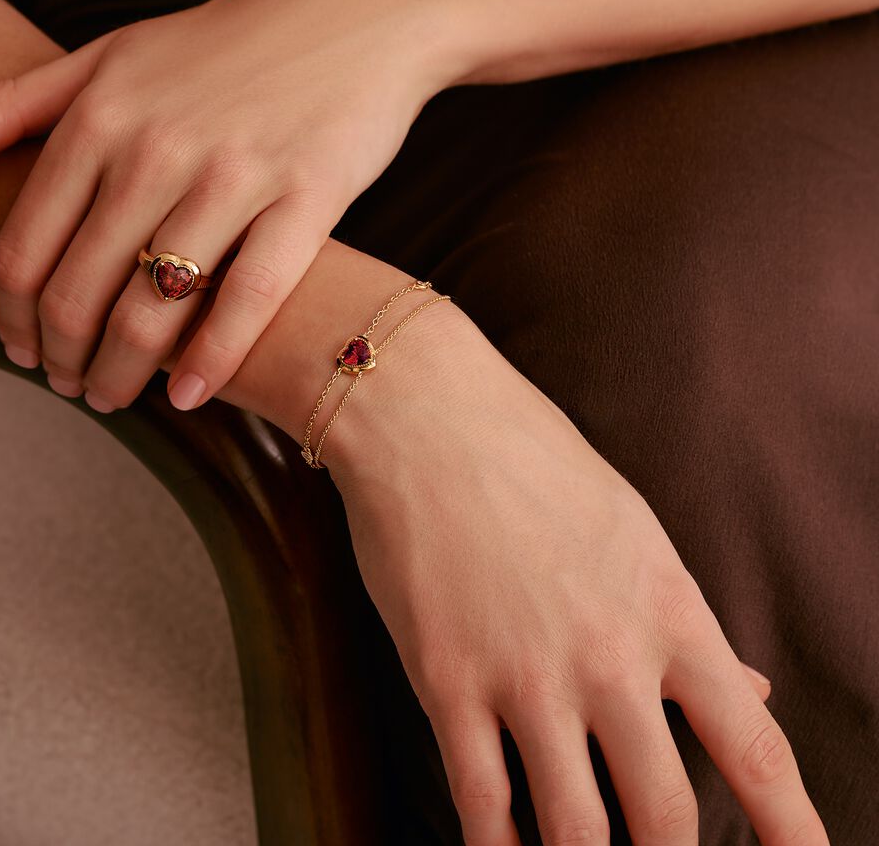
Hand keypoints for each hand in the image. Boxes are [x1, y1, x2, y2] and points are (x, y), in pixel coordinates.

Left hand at [0, 0, 451, 410]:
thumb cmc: (226, 44)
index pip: (25, 248)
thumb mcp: (110, 57)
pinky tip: (192, 397)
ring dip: (125, 372)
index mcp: (101, 116)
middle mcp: (157, 148)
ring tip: (116, 398)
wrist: (355, 14)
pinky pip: (249, 297)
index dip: (13, 317)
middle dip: (63, 357)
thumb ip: (12, 104)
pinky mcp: (307, 197)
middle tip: (69, 387)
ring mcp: (234, 174)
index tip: (22, 351)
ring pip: (154, 304)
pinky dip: (214, 358)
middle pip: (78, 288)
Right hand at [324, 301, 827, 845]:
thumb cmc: (532, 458)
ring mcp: (525, 676)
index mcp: (667, 611)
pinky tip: (503, 844)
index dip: (791, 827)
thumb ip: (684, 618)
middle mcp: (609, 658)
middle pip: (665, 816)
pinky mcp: (447, 681)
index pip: (754, 747)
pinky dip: (496, 842)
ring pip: (575, 830)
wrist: (429, 418)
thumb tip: (748, 687)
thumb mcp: (631, 526)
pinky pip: (480, 801)